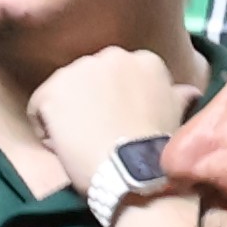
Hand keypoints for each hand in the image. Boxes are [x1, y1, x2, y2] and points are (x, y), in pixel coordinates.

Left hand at [25, 44, 185, 208]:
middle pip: (87, 79)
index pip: (114, 76)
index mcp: (144, 59)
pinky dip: (45, 129)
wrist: (134, 171)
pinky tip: (63, 147)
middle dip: (87, 103)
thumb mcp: (176, 114)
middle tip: (96, 135)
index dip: (112, 102)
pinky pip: (38, 109)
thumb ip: (177, 95)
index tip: (117, 124)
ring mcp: (80, 70)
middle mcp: (112, 55)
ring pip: (62, 92)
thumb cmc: (157, 150)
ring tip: (81, 144)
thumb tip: (187, 91)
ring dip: (66, 115)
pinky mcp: (53, 90)